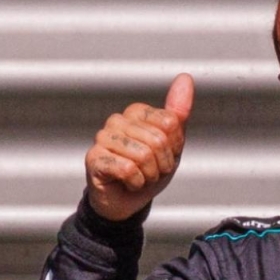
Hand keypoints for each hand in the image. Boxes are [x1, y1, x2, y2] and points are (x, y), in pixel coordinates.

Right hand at [85, 73, 193, 222]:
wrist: (128, 201)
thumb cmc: (148, 170)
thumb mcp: (172, 143)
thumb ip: (179, 112)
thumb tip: (185, 78)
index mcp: (136, 113)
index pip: (170, 123)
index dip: (174, 146)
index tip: (164, 155)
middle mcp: (117, 120)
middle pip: (158, 141)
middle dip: (162, 164)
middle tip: (150, 170)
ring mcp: (102, 138)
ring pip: (144, 155)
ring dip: (149, 175)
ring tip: (139, 176)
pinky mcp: (94, 158)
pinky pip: (128, 169)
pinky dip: (136, 182)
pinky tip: (127, 182)